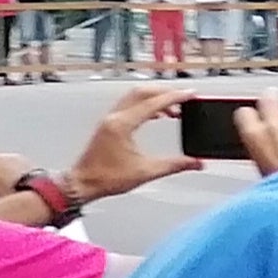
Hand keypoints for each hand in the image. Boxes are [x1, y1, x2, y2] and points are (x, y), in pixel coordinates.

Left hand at [65, 86, 202, 201]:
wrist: (82, 184)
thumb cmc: (105, 178)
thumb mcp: (145, 172)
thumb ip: (174, 165)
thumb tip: (194, 162)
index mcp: (122, 125)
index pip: (153, 103)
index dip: (175, 98)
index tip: (189, 95)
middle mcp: (114, 117)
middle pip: (143, 92)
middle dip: (165, 92)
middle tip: (183, 97)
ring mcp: (109, 119)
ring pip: (134, 96)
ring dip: (155, 98)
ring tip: (173, 107)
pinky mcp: (108, 124)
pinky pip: (129, 105)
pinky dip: (145, 105)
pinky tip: (156, 115)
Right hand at [235, 95, 277, 176]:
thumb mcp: (259, 172)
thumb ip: (260, 151)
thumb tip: (262, 147)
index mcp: (255, 137)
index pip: (243, 113)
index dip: (248, 118)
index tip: (251, 122)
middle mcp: (276, 126)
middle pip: (270, 97)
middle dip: (271, 100)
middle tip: (273, 107)